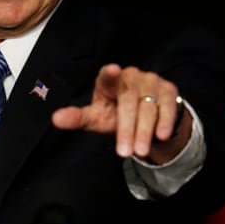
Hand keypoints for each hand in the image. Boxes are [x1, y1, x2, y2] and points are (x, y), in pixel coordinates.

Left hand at [51, 63, 190, 162]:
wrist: (144, 119)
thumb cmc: (114, 114)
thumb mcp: (95, 118)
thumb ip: (77, 118)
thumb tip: (55, 119)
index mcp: (108, 81)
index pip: (107, 76)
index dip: (109, 74)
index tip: (113, 70)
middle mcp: (130, 76)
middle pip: (129, 101)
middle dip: (127, 129)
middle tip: (125, 152)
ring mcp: (151, 81)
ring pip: (149, 106)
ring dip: (145, 131)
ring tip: (140, 151)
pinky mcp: (169, 89)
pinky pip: (168, 106)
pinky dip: (165, 122)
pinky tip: (162, 136)